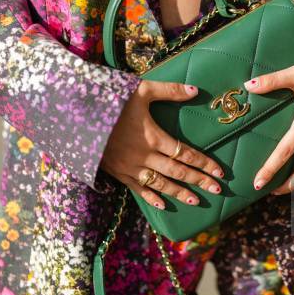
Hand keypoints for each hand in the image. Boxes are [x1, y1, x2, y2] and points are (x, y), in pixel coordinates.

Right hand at [101, 80, 223, 208]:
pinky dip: (151, 197)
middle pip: (177, 172)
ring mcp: (129, 167)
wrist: (73, 114)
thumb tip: (196, 90)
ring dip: (179, 193)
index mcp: (153, 137)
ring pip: (160, 184)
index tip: (220, 172)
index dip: (204, 163)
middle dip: (199, 181)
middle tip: (217, 190)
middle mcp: (143, 156)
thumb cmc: (109, 100)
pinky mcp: (116, 171)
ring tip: (196, 201)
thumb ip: (169, 91)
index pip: (186, 153)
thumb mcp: (140, 90)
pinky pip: (137, 188)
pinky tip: (163, 205)